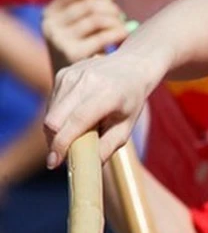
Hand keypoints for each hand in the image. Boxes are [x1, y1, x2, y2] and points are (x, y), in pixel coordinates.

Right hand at [42, 0, 128, 70]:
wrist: (78, 86)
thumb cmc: (86, 48)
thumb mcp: (86, 22)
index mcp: (49, 14)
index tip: (108, 1)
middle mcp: (49, 26)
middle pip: (91, 4)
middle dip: (112, 9)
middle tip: (120, 18)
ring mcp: (58, 40)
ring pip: (98, 18)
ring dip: (117, 22)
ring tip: (122, 29)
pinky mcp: (73, 55)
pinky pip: (104, 35)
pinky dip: (120, 33)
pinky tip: (124, 37)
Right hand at [43, 47, 161, 167]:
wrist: (132, 66)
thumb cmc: (131, 100)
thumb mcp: (127, 126)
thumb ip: (109, 146)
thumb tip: (89, 166)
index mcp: (107, 94)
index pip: (76, 122)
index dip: (62, 145)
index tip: (54, 163)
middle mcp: (87, 81)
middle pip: (55, 119)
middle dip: (54, 141)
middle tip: (62, 154)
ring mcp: (72, 75)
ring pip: (50, 113)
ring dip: (56, 130)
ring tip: (75, 133)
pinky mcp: (63, 74)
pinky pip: (51, 103)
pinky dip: (58, 116)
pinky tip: (73, 117)